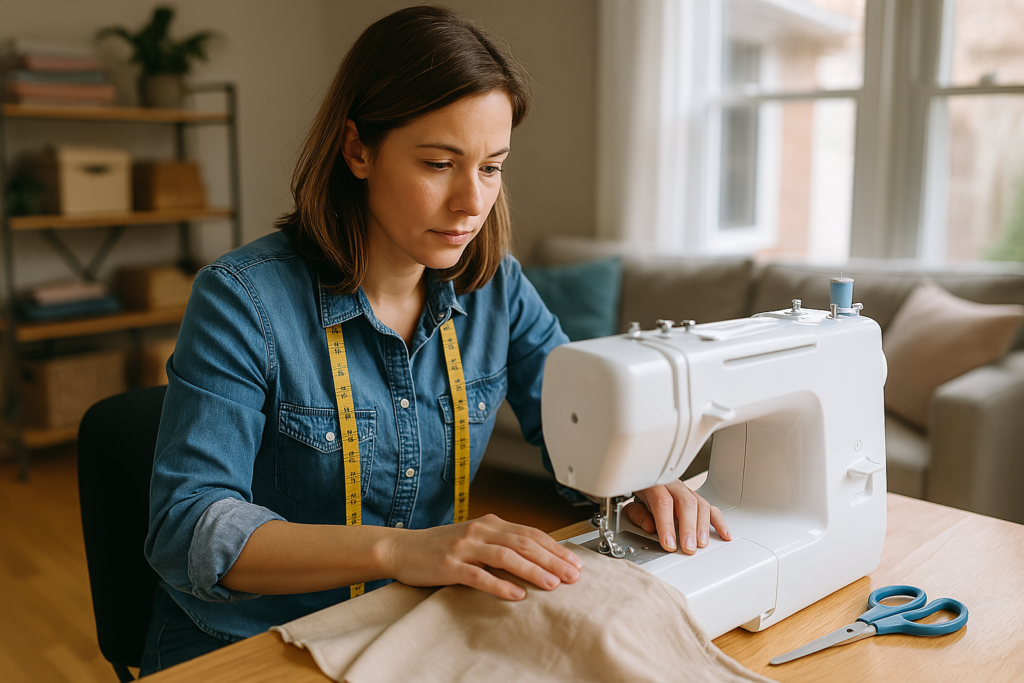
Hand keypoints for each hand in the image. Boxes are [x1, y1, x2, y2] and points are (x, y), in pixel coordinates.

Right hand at [385, 514, 582, 600]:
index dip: (555, 547)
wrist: (403, 548)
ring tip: (552, 583)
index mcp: (490, 524)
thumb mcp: (475, 539)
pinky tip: (516, 594)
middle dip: (552, 559)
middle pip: (524, 543)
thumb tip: (536, 557)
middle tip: (572, 575)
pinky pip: (479, 575)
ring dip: (532, 570)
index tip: (574, 562)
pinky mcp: (450, 565)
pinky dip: (500, 584)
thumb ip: (501, 544)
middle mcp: (480, 531)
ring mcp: (465, 547)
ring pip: (506, 556)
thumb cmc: (441, 547)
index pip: (530, 534)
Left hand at [625, 481, 730, 553]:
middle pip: (686, 503)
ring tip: (701, 543)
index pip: (663, 503)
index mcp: (654, 485)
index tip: (669, 544)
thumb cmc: (636, 494)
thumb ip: (638, 516)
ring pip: (699, 504)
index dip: (666, 524)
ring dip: (702, 526)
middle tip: (688, 547)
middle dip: (688, 527)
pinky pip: (709, 507)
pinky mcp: (694, 497)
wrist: (641, 477)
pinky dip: (718, 521)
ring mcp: (685, 490)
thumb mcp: (629, 505)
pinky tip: (724, 534)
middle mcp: (672, 485)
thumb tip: (651, 527)